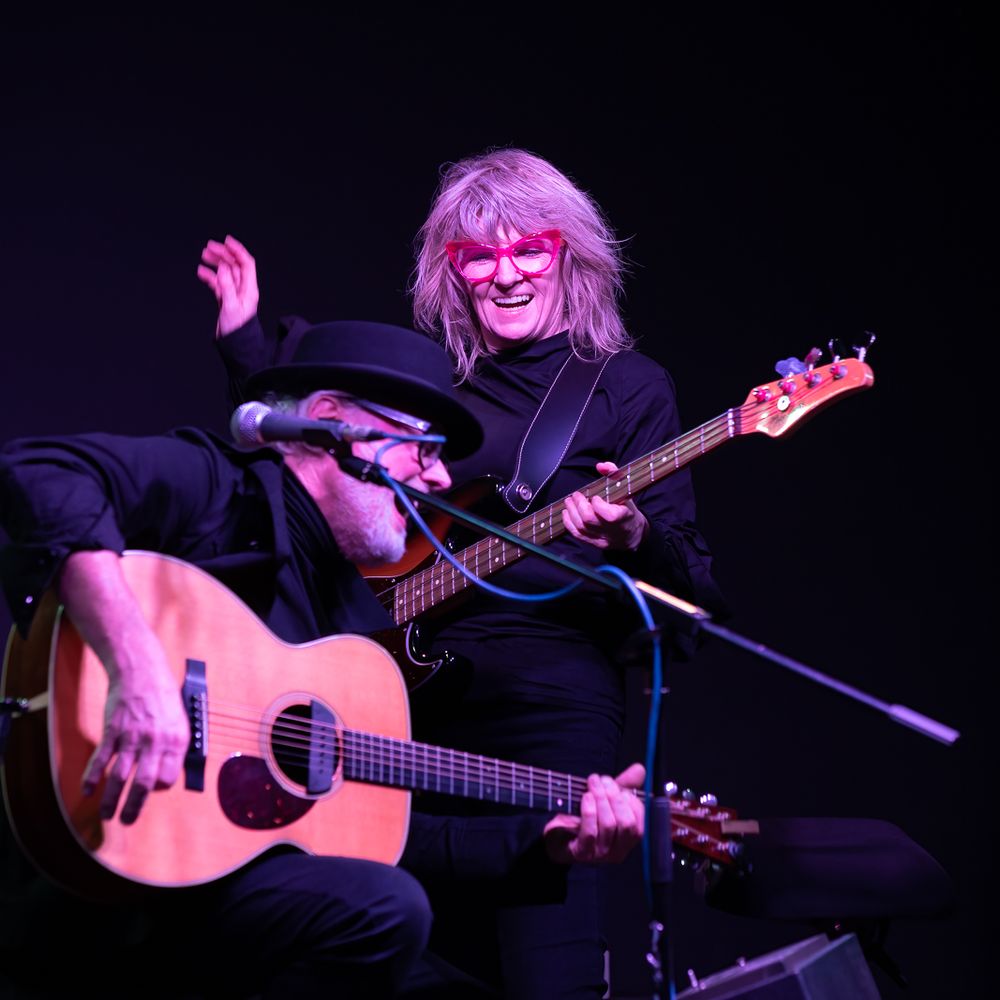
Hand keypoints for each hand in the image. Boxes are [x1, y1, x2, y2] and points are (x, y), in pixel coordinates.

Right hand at [81, 631, 190, 824]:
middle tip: (127, 821)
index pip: (168, 777)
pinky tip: (87, 791)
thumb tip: (168, 773)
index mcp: (176, 739)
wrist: (141, 670)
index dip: (160, 787)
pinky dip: (92, 778)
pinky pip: (101, 760)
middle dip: (134, 807)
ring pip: (119, 776)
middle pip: (143, 783)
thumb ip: (174, 746)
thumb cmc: (163, 695)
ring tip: (107, 815)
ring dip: (111, 799)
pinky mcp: (112, 731)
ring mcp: (131, 737)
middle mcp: (154, 741)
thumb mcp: (181, 719)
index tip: (152, 789)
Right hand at [196, 234, 259, 336]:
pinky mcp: (226, 300)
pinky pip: (218, 284)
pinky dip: (210, 277)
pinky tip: (201, 272)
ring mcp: (234, 294)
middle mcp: (243, 290)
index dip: (238, 251)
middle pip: (234, 266)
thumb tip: (222, 266)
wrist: (235, 345)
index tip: (227, 240)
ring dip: (216, 263)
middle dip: (223, 254)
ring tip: (204, 255)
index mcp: (249, 289)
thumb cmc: (237, 329)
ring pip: (225, 273)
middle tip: (209, 247)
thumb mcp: (231, 306)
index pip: (246, 264)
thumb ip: (226, 286)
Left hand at [543, 762, 644, 864]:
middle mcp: (617, 852)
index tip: (618, 786)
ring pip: (609, 825)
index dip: (631, 802)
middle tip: (603, 781)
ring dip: (601, 799)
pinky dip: (589, 810)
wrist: (558, 836)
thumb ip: (624, 785)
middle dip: (616, 797)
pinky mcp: (582, 852)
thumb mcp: (605, 800)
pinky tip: (586, 797)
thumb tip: (639, 769)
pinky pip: (590, 832)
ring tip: (593, 784)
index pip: (639, 823)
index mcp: (627, 840)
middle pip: (626, 824)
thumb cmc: (585, 817)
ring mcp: (600, 854)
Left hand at [561, 462, 648, 551]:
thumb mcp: (626, 490)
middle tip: (576, 495)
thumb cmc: (626, 508)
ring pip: (581, 528)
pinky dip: (568, 523)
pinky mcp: (594, 544)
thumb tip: (600, 466)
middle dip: (579, 505)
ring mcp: (603, 539)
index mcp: (624, 517)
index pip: (609, 515)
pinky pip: (578, 535)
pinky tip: (566, 513)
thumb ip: (614, 474)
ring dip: (571, 512)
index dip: (598, 504)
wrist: (632, 533)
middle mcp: (613, 531)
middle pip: (590, 520)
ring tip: (569, 501)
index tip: (595, 496)